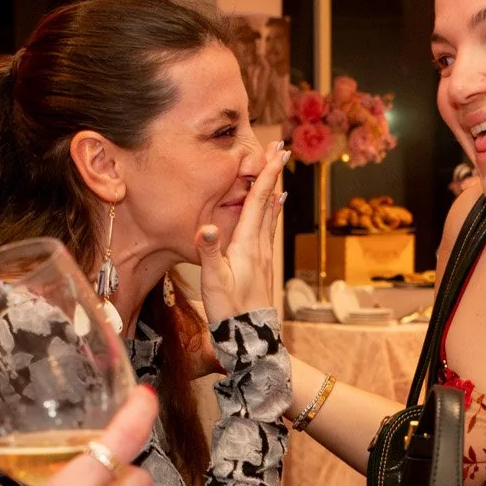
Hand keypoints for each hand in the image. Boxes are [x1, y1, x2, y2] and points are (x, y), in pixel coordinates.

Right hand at [196, 143, 289, 323]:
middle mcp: (259, 245)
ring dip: (273, 188)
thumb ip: (209, 253)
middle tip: (279, 148)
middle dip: (273, 174)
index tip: (276, 152)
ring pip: (270, 213)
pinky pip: (268, 227)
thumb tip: (206, 227)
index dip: (266, 175)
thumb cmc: (229, 310)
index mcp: (247, 244)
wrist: (250, 337)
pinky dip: (271, 210)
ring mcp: (263, 254)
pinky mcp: (262, 263)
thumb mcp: (214, 282)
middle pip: (268, 201)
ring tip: (278, 170)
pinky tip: (275, 207)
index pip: (258, 202)